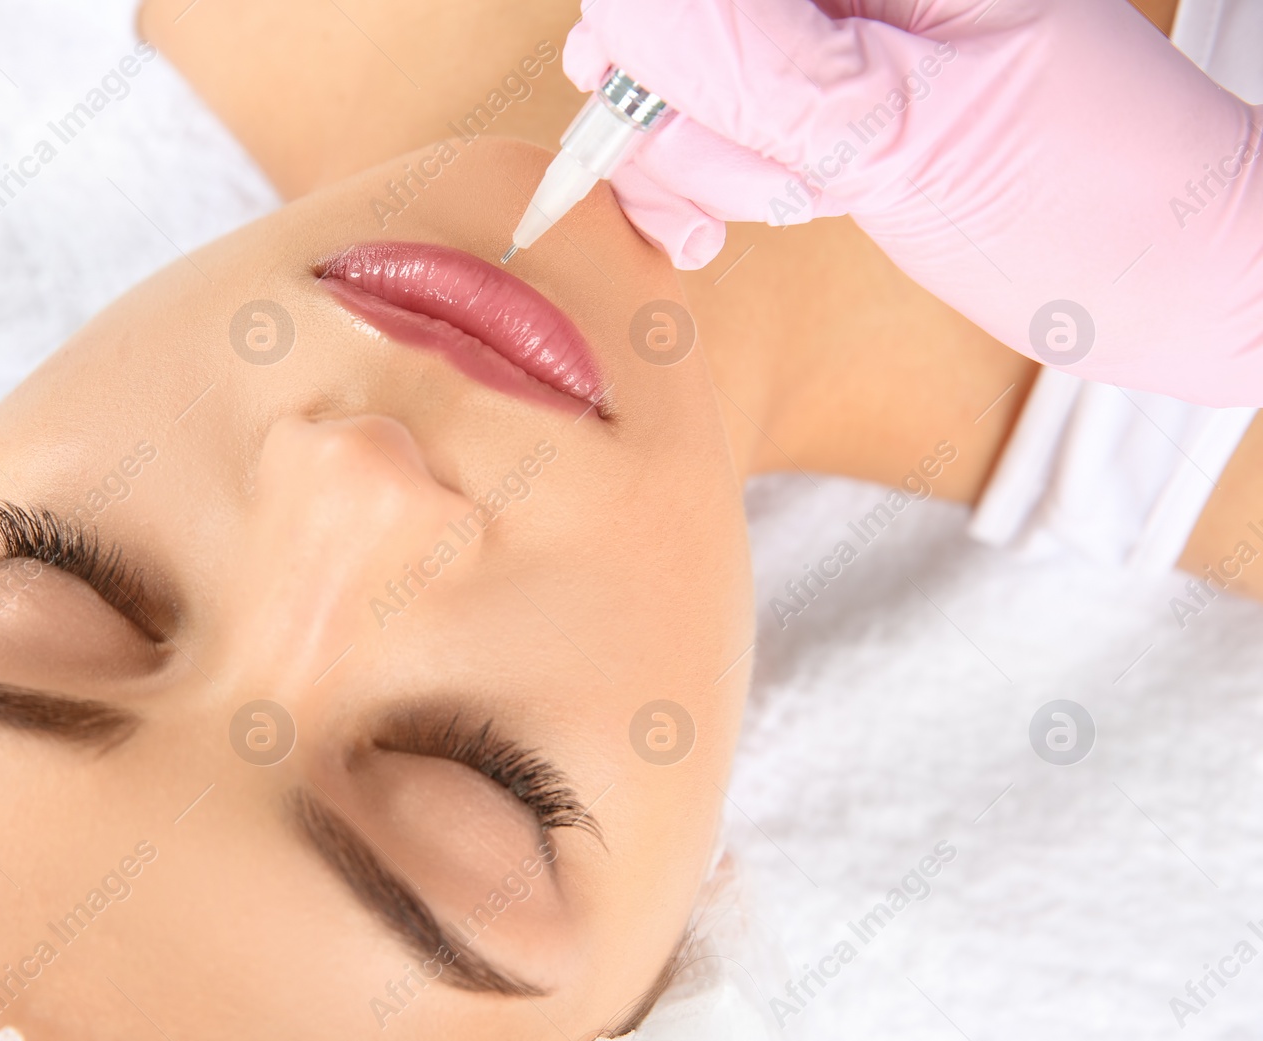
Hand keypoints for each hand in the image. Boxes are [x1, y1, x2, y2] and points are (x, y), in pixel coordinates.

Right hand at [564, 0, 1262, 404]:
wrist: (1164, 274)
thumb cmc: (1092, 198)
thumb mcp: (912, 134)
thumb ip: (756, 72)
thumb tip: (617, 21)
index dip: (659, 46)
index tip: (682, 132)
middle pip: (668, 23)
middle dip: (684, 118)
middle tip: (778, 185)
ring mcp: (826, 31)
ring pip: (671, 79)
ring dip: (704, 167)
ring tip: (803, 203)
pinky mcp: (815, 91)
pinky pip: (705, 123)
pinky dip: (711, 185)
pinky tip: (765, 214)